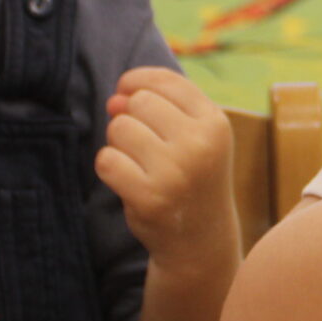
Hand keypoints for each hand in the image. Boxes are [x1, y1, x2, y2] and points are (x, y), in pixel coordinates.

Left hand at [97, 68, 238, 272]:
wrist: (200, 239)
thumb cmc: (191, 176)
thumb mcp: (192, 135)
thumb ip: (157, 106)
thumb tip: (114, 100)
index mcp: (215, 123)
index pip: (164, 81)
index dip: (136, 81)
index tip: (127, 93)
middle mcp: (199, 144)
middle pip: (138, 102)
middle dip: (130, 118)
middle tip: (145, 146)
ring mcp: (175, 172)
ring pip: (120, 128)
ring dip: (119, 144)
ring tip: (139, 164)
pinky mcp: (149, 197)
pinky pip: (106, 160)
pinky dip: (109, 168)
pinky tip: (129, 181)